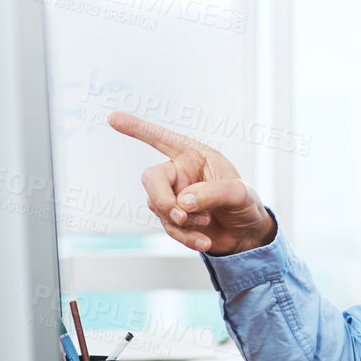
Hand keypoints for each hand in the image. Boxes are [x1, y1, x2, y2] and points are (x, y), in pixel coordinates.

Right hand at [109, 111, 276, 255]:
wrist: (248, 233)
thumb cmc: (245, 204)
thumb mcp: (239, 193)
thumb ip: (212, 193)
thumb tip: (183, 202)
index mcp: (194, 156)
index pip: (162, 139)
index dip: (138, 129)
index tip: (113, 118)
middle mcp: (179, 173)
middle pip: (151, 178)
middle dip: (162, 199)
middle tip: (181, 214)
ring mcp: (174, 197)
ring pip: (159, 207)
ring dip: (182, 220)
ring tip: (206, 222)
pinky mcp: (173, 220)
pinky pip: (169, 228)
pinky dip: (185, 237)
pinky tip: (205, 242)